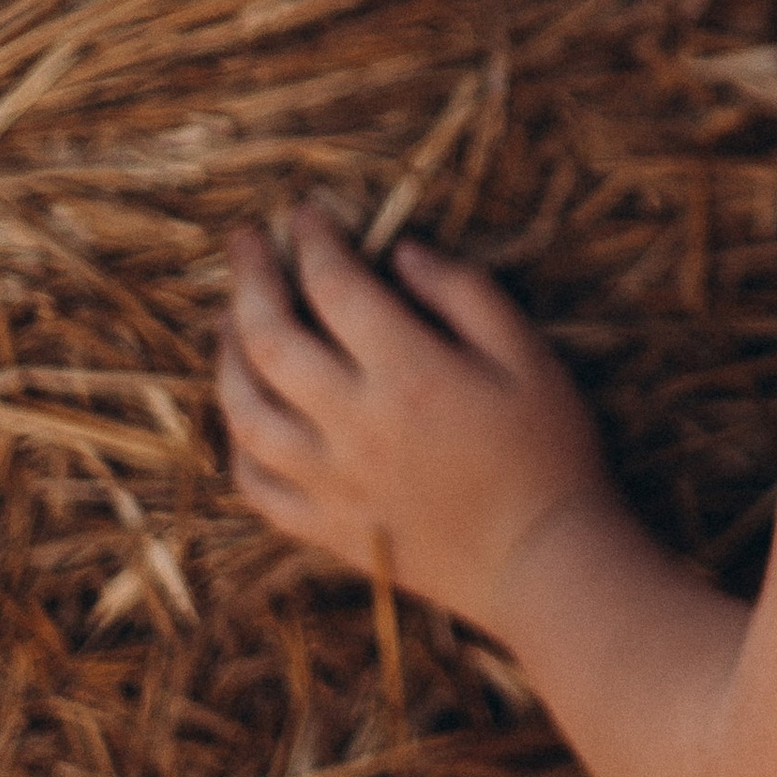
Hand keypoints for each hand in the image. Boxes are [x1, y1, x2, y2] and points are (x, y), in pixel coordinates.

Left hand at [218, 203, 617, 641]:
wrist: (545, 563)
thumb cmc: (550, 452)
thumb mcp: (529, 356)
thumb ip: (464, 294)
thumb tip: (401, 253)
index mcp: (408, 373)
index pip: (334, 286)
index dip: (313, 240)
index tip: (305, 213)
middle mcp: (353, 424)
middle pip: (269, 338)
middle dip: (250, 279)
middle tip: (246, 242)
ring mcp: (330, 482)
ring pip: (243, 410)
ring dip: (226, 356)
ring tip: (230, 320)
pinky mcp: (325, 529)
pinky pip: (255, 484)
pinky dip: (238, 442)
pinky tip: (245, 414)